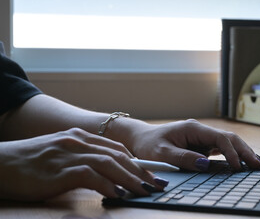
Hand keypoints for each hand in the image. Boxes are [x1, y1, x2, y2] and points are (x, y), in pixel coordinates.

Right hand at [0, 128, 167, 200]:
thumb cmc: (30, 163)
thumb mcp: (60, 156)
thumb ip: (83, 160)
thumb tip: (107, 177)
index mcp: (80, 138)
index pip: (116, 148)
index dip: (136, 162)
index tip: (151, 174)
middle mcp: (78, 142)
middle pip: (118, 156)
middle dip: (141, 171)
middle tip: (157, 185)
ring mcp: (69, 154)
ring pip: (109, 164)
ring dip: (130, 179)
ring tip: (145, 191)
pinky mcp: (60, 170)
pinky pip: (91, 176)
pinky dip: (107, 185)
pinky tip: (118, 194)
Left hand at [125, 119, 259, 170]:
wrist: (141, 138)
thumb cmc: (149, 144)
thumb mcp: (162, 153)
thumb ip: (183, 158)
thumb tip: (205, 164)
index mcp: (193, 128)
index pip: (220, 138)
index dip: (231, 151)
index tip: (238, 165)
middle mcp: (200, 131)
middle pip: (229, 138)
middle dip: (244, 150)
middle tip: (258, 164)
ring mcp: (202, 137)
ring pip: (227, 142)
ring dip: (241, 152)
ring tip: (256, 164)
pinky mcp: (201, 144)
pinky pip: (220, 149)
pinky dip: (232, 155)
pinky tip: (242, 163)